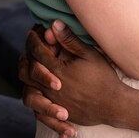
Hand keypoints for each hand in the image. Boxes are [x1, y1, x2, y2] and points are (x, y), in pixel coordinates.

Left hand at [19, 21, 121, 135]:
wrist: (111, 105)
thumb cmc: (102, 77)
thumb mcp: (89, 54)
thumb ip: (70, 40)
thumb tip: (54, 24)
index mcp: (58, 70)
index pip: (38, 52)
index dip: (34, 40)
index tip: (35, 32)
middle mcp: (50, 88)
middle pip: (28, 71)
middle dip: (27, 57)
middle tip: (30, 48)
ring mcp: (52, 102)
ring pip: (28, 89)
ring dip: (27, 76)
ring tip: (30, 67)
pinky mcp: (56, 112)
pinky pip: (36, 108)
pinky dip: (33, 96)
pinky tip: (37, 89)